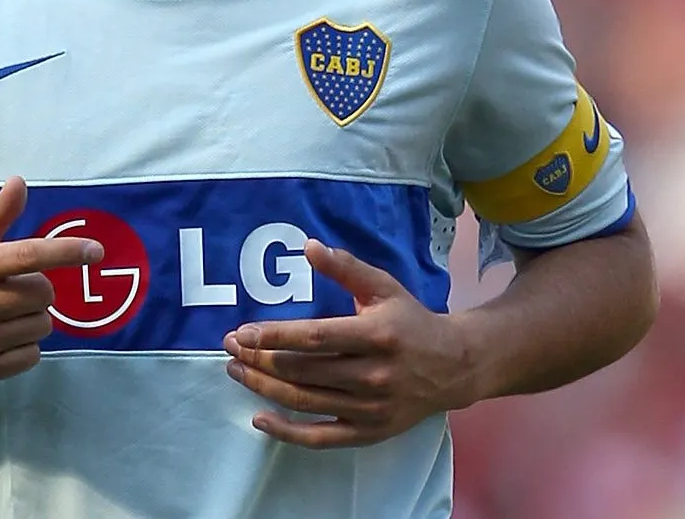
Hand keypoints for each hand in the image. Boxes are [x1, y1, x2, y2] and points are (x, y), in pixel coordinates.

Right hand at [0, 176, 102, 380]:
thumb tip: (20, 183)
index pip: (28, 255)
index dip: (66, 251)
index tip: (96, 251)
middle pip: (42, 294)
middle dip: (40, 288)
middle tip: (18, 286)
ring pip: (41, 327)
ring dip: (34, 317)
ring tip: (8, 311)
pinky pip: (30, 357)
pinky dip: (26, 345)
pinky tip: (4, 334)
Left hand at [222, 239, 476, 448]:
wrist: (454, 366)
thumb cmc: (411, 321)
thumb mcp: (383, 287)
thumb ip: (346, 267)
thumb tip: (308, 246)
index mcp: (377, 335)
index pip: (316, 337)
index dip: (275, 335)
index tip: (241, 332)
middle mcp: (374, 375)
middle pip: (304, 371)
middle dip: (260, 359)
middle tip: (229, 348)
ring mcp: (371, 408)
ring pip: (306, 401)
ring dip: (264, 388)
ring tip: (236, 370)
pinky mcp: (369, 432)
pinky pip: (321, 438)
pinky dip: (287, 432)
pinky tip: (260, 417)